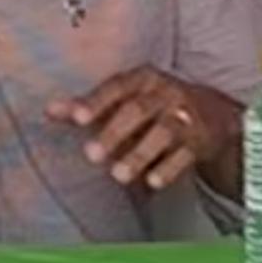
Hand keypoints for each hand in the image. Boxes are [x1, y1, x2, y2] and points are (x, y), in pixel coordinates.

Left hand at [49, 66, 242, 193]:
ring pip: (164, 132)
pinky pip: (185, 154)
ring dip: (139, 154)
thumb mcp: (124, 101)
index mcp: (142, 79)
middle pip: (139, 110)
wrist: (214, 115)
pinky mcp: (201, 140)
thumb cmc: (153, 106)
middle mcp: (165, 93)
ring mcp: (186, 115)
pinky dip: (168, 168)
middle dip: (114, 132)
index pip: (116, 87)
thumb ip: (86, 107)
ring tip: (117, 176)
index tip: (76, 118)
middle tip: (90, 155)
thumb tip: (47, 111)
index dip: (96, 101)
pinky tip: (151, 182)